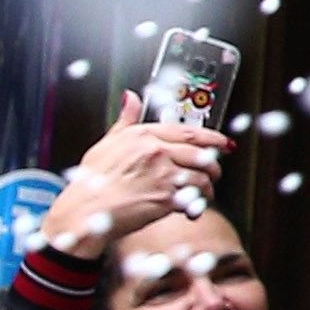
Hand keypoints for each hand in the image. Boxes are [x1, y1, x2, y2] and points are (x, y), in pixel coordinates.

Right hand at [43, 100, 234, 265]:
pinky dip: (197, 206)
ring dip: (207, 188)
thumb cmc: (92, 182)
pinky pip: (194, 199)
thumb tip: (130, 98)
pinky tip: (191, 210)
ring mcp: (163, 174)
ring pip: (202, 177)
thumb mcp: (107, 143)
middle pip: (201, 154)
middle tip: (216, 172)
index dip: (211, 137)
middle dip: (214, 165)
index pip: (188, 132)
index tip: (223, 142)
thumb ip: (125, 121)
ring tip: (202, 195)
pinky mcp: (166, 198)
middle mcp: (156, 152)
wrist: (85, 211)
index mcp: (143, 136)